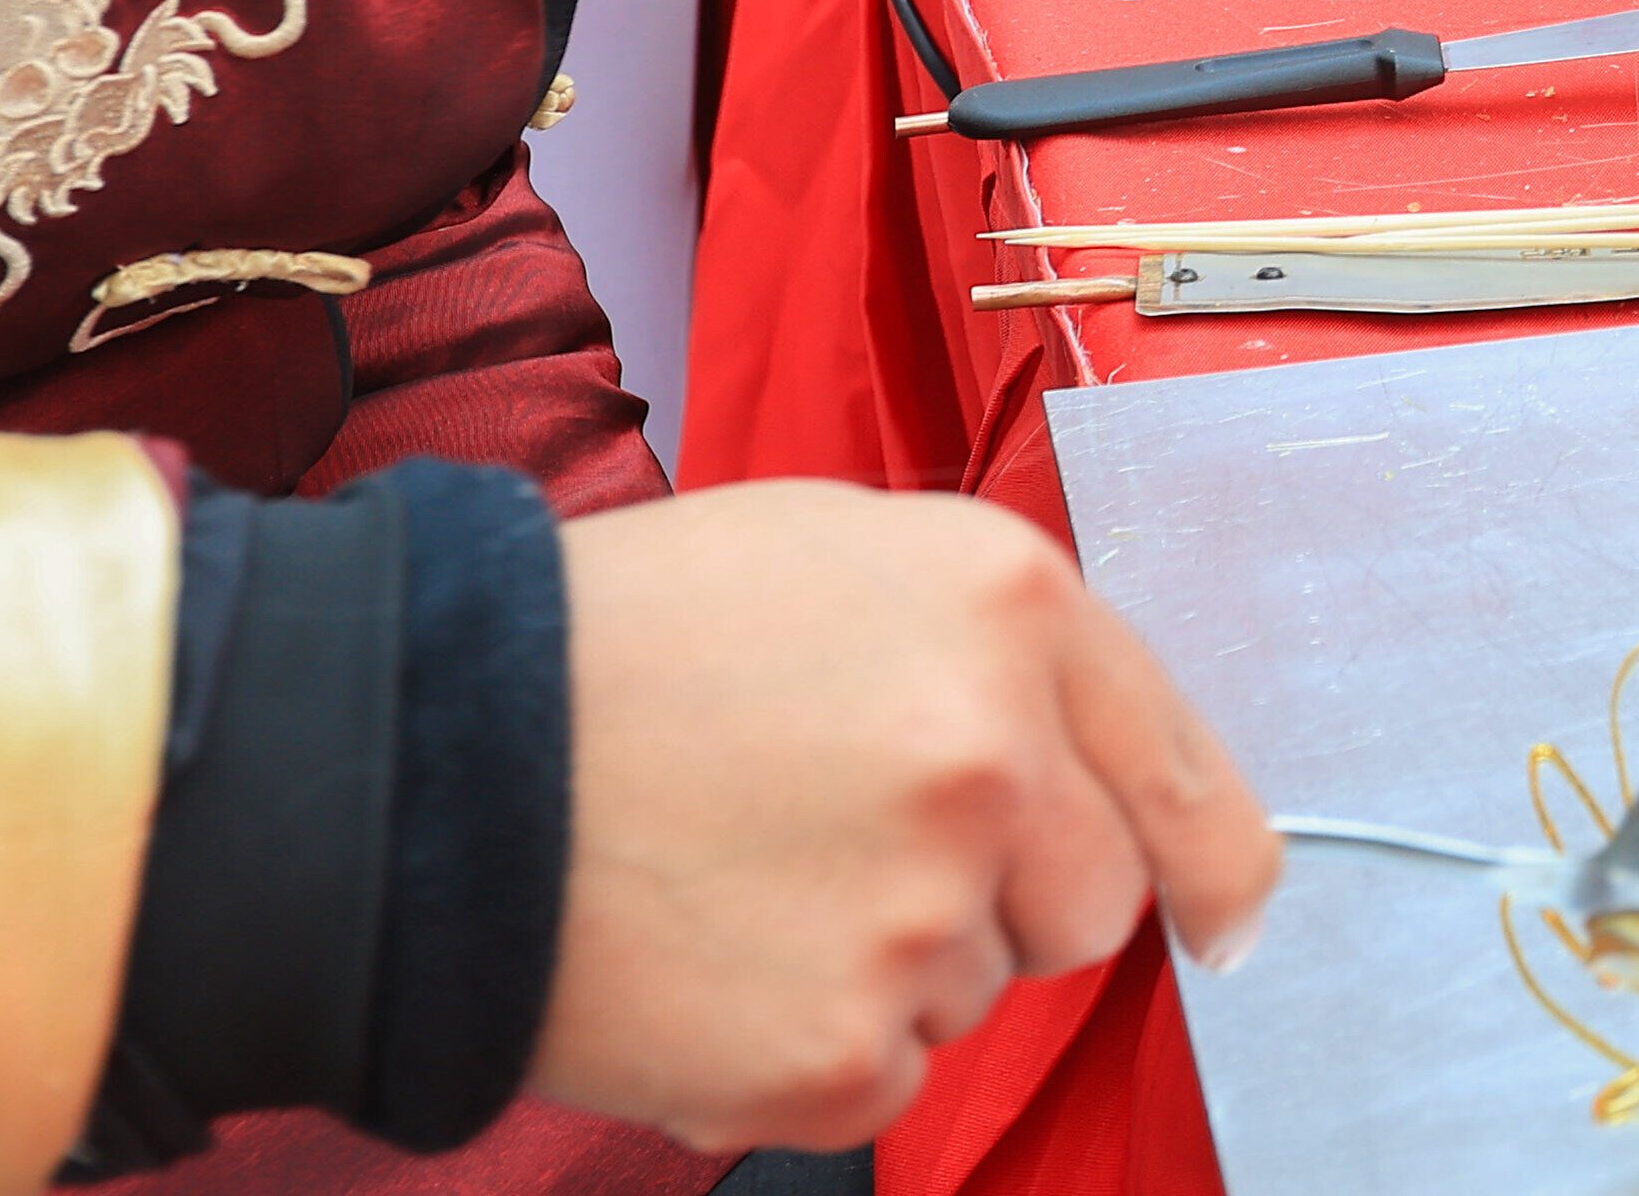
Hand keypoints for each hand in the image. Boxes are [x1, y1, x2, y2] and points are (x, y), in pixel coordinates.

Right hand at [531, 483, 1279, 1155]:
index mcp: (1009, 608)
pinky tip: (705, 962)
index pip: (1181, 772)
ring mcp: (920, 917)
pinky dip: (800, 1049)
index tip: (1225, 913)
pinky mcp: (832, 1054)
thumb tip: (1105, 781)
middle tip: (843, 850)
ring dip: (884, 966)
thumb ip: (998, 652)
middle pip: (1088, 907)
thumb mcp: (842, 555)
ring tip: (737, 877)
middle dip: (1003, 899)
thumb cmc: (613, 641)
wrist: (413, 757)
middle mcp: (993, 758)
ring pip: (971, 993)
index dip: (1212, 862)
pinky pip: (874, 1082)